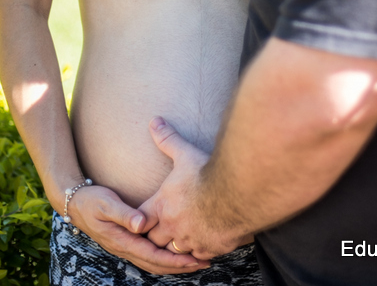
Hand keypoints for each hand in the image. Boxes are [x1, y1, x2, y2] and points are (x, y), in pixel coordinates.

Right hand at [66, 184, 206, 274]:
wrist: (75, 203)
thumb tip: (141, 224)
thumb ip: (124, 214)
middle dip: (181, 266)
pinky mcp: (128, 242)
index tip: (193, 259)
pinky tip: (178, 252)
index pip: (153, 255)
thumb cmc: (92, 200)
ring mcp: (126, 247)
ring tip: (197, 260)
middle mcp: (125, 248)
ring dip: (175, 264)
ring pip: (154, 262)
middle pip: (157, 264)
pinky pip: (150, 255)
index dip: (174, 260)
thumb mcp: (106, 204)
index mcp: (122, 240)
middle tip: (204, 262)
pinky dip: (165, 258)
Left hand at [138, 117, 247, 259]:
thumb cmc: (208, 173)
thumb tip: (154, 121)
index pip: (140, 220)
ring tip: (184, 237)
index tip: (144, 219)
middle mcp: (172, 227)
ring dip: (178, 244)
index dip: (141, 220)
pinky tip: (206, 242)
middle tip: (164, 230)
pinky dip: (200, 250)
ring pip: (175, 251)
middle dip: (158, 236)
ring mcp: (190, 240)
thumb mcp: (185, 153)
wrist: (236, 193)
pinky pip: (198, 256)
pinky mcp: (209, 248)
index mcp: (162, 206)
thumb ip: (168, 139)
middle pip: (154, 240)